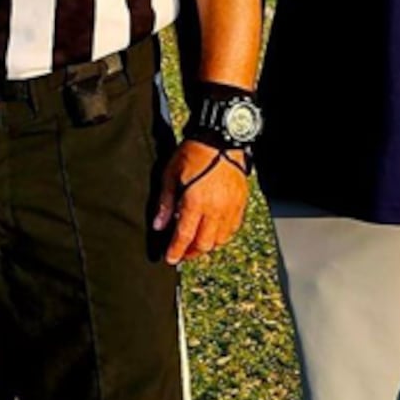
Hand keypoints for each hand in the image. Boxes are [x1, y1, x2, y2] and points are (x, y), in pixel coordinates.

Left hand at [154, 141, 249, 264]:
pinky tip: (214, 233)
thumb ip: (165, 203)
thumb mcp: (171, 175)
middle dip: (191, 253)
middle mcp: (215, 209)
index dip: (176, 251)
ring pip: (221, 240)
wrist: (221, 139)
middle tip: (182, 254)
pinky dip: (223, 236)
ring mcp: (231, 207)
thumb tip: (158, 225)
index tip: (170, 260)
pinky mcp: (241, 203)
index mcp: (196, 202)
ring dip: (207, 246)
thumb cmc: (195, 153)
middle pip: (204, 244)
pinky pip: (233, 228)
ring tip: (196, 244)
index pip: (184, 236)